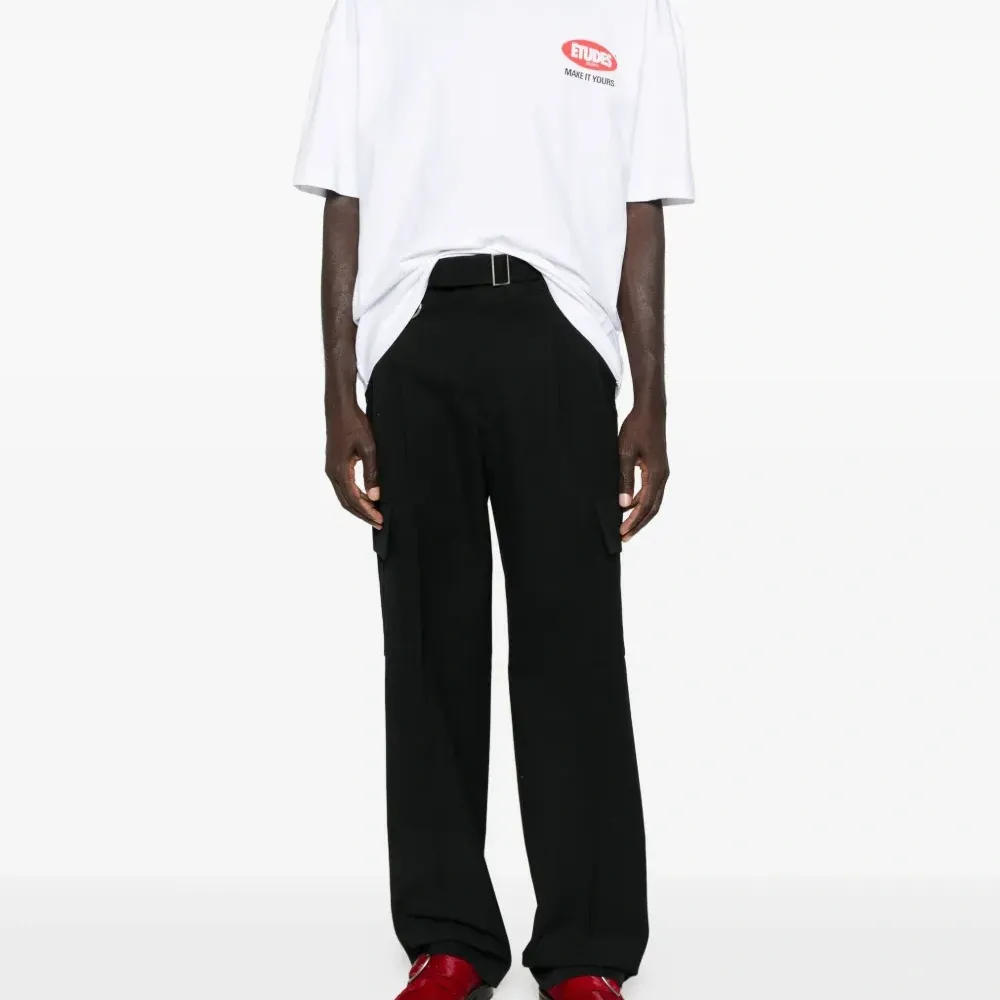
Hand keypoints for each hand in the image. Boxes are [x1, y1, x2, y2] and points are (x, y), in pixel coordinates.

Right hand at [325, 403, 382, 527]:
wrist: (339, 409)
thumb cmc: (354, 425)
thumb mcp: (369, 448)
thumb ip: (372, 473)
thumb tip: (375, 496)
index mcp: (339, 471)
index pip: (354, 499)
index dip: (367, 512)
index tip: (379, 520)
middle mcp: (332, 473)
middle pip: (346, 503)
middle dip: (362, 514)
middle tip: (378, 522)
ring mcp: (331, 469)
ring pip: (344, 496)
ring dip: (358, 507)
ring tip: (374, 513)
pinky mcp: (333, 465)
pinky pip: (343, 487)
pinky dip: (354, 496)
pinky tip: (366, 497)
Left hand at [617, 404, 668, 541]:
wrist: (650, 411)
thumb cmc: (636, 429)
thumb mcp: (625, 453)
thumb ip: (624, 479)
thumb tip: (624, 504)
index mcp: (656, 474)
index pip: (645, 505)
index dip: (633, 521)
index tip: (622, 532)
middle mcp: (663, 476)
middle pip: (652, 508)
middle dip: (638, 524)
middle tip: (624, 537)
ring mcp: (662, 473)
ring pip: (653, 501)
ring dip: (640, 515)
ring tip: (626, 526)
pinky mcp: (658, 468)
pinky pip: (651, 491)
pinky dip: (641, 502)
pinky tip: (629, 506)